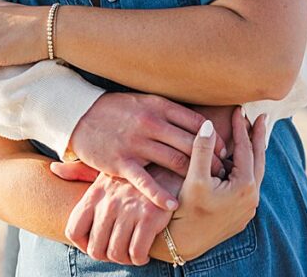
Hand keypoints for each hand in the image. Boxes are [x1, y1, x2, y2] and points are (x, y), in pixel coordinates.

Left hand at [65, 165, 179, 265]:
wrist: (172, 163)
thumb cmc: (137, 169)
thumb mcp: (106, 168)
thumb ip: (79, 171)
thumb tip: (54, 168)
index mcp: (95, 193)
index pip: (74, 230)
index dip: (83, 245)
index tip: (97, 245)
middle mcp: (109, 203)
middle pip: (95, 248)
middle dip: (107, 256)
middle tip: (118, 253)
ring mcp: (129, 210)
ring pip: (116, 253)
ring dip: (125, 259)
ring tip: (132, 254)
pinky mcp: (150, 216)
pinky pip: (137, 251)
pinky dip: (140, 258)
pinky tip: (144, 253)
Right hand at [68, 93, 227, 209]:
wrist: (81, 114)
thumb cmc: (119, 109)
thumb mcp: (147, 102)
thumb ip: (171, 112)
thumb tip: (202, 123)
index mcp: (161, 106)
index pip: (197, 123)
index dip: (215, 138)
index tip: (226, 150)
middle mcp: (151, 123)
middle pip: (192, 143)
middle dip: (211, 159)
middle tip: (225, 172)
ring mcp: (136, 143)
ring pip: (174, 161)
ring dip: (195, 175)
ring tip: (208, 187)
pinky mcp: (120, 162)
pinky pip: (145, 181)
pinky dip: (160, 195)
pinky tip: (173, 205)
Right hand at [164, 109, 266, 262]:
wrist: (181, 244)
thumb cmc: (186, 212)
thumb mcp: (194, 178)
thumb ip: (202, 150)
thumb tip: (208, 124)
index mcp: (245, 186)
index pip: (245, 149)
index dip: (241, 128)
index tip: (239, 110)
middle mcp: (252, 198)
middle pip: (258, 159)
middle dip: (257, 137)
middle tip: (261, 117)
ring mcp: (248, 208)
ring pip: (254, 173)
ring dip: (251, 154)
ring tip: (250, 137)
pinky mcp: (241, 215)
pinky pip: (248, 185)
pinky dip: (245, 169)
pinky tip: (238, 163)